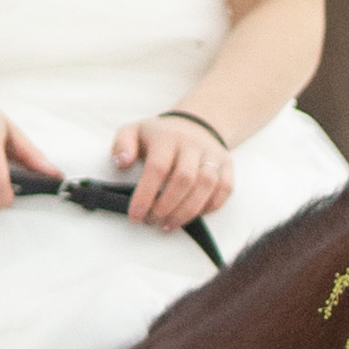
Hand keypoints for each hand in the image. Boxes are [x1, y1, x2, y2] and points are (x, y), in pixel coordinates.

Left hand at [113, 101, 237, 231]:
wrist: (195, 124)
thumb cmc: (158, 136)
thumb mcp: (134, 132)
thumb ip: (122, 145)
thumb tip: (122, 163)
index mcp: (167, 137)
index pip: (158, 168)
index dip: (146, 195)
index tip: (135, 216)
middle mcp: (192, 144)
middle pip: (184, 179)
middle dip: (167, 206)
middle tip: (152, 221)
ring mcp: (212, 154)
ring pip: (206, 185)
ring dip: (187, 211)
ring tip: (168, 225)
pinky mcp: (227, 165)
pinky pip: (225, 188)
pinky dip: (210, 206)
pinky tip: (192, 216)